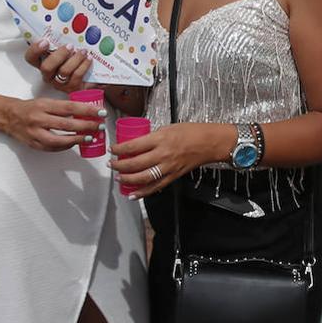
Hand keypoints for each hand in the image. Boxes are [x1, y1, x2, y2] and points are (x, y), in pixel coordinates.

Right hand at [0, 96, 102, 151]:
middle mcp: (39, 119)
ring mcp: (35, 133)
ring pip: (59, 139)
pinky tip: (74, 143)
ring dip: (77, 139)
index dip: (87, 111)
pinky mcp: (33, 144)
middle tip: (100, 126)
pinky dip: (65, 146)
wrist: (8, 116)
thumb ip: (62, 107)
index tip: (100, 113)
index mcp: (44, 105)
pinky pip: (52, 148)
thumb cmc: (30, 108)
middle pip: (67, 124)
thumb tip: (86, 111)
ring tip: (89, 138)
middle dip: (87, 126)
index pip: (69, 107)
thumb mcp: (46, 101)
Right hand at [25, 39, 92, 92]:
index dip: (35, 50)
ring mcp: (59, 82)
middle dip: (59, 55)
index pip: (31, 58)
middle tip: (70, 46)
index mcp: (43, 62)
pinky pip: (76, 76)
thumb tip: (65, 28)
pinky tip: (89, 59)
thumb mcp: (66, 49)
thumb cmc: (74, 59)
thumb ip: (61, 42)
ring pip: (63, 71)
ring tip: (83, 51)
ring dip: (75, 59)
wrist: (90, 76)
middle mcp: (48, 74)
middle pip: (46, 67)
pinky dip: (84, 65)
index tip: (45, 41)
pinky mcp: (71, 88)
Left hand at [109, 122, 232, 198]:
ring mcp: (168, 168)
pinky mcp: (173, 176)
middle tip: (112, 164)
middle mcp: (162, 155)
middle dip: (119, 165)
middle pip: (135, 164)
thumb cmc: (192, 132)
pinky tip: (132, 194)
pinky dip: (142, 192)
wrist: (209, 143)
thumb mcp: (168, 128)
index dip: (119, 149)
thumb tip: (138, 142)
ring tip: (119, 177)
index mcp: (160, 139)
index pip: (133, 146)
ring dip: (127, 179)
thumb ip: (153, 137)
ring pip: (143, 178)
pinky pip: (155, 187)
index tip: (113, 149)